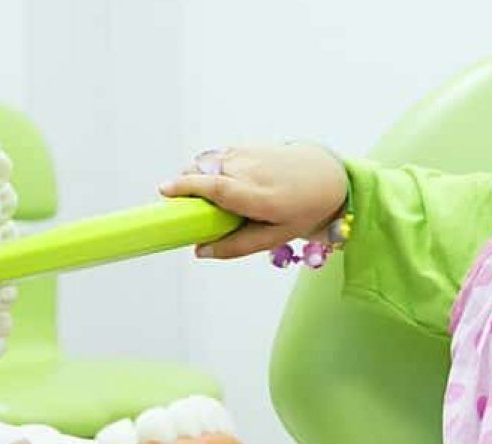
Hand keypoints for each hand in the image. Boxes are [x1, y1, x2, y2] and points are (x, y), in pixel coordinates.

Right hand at [159, 142, 347, 258]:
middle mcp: (250, 170)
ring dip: (198, 176)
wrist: (327, 175)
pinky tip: (225, 182)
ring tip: (207, 196)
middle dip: (185, 184)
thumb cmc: (302, 209)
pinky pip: (218, 156)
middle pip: (202, 172)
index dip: (186, 187)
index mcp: (257, 196)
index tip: (164, 191)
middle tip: (184, 205)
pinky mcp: (247, 145)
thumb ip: (237, 246)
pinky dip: (212, 168)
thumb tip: (200, 251)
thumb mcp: (275, 236)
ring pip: (207, 162)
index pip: (214, 186)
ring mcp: (248, 153)